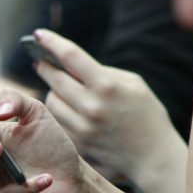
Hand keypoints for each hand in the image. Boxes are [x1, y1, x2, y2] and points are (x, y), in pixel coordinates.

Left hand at [35, 29, 184, 183]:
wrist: (154, 157)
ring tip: (58, 86)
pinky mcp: (77, 144)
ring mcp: (82, 128)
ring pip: (51, 102)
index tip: (38, 35)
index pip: (70, 56)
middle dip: (45, 68)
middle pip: (54, 79)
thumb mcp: (133, 84)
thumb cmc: (147, 115)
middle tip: (40, 62)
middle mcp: (91, 107)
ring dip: (53, 91)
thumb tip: (72, 65)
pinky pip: (58, 121)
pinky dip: (60, 112)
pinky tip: (66, 106)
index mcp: (107, 86)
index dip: (51, 42)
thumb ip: (103, 72)